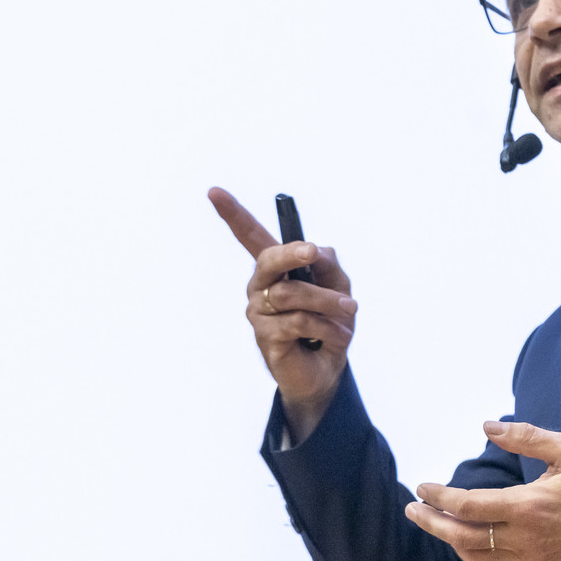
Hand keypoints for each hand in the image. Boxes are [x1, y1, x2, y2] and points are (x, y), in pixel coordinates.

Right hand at [208, 187, 357, 438]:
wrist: (328, 369)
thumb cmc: (330, 324)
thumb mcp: (338, 287)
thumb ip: (327, 264)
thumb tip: (315, 251)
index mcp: (276, 268)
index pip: (249, 235)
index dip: (231, 213)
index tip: (213, 191)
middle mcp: (261, 286)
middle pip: (269, 258)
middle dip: (293, 253)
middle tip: (313, 254)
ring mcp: (259, 311)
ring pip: (292, 293)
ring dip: (328, 302)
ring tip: (347, 312)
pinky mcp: (265, 336)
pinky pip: (299, 321)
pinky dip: (326, 327)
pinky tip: (335, 337)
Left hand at [404, 420, 560, 560]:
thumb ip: (526, 437)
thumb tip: (487, 426)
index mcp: (527, 506)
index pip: (467, 506)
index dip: (438, 497)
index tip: (422, 486)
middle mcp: (523, 537)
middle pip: (461, 536)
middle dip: (431, 522)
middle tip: (412, 509)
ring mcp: (530, 559)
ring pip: (475, 557)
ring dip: (450, 540)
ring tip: (436, 522)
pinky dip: (476, 554)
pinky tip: (469, 539)